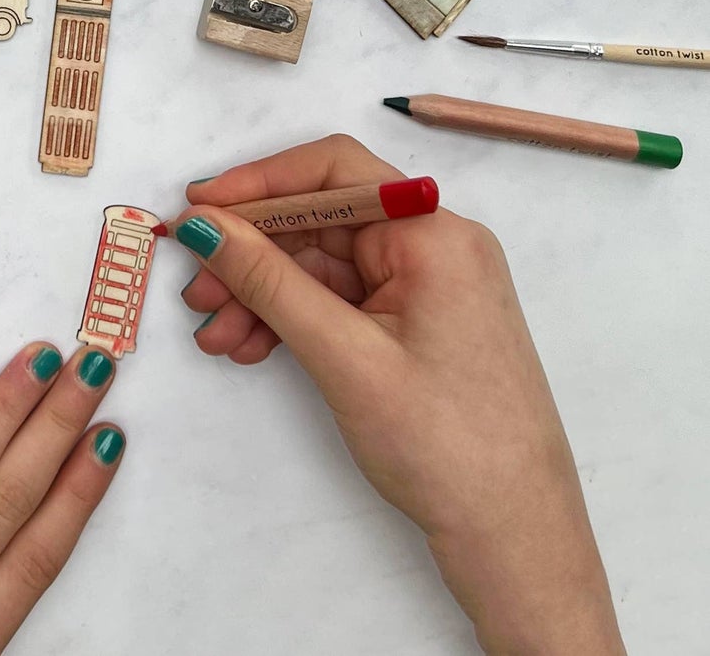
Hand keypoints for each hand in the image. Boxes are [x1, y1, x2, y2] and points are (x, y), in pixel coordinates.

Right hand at [165, 135, 623, 655]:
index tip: (196, 210)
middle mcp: (435, 246)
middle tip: (195, 292)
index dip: (257, 182)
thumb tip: (203, 225)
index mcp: (434, 234)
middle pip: (320, 221)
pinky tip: (250, 348)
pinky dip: (292, 319)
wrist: (515, 540)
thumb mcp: (343, 356)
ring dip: (262, 294)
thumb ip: (268, 280)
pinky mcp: (418, 324)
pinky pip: (340, 301)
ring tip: (215, 336)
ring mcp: (428, 286)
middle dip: (250, 254)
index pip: (333, 171)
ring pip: (322, 266)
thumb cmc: (444, 444)